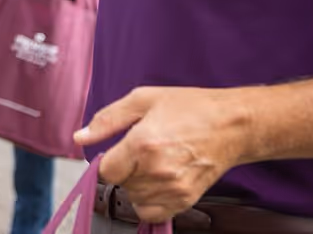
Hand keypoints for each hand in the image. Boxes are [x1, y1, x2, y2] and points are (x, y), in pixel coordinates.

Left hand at [73, 86, 254, 222]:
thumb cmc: (190, 107)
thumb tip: (80, 138)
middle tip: (142, 151)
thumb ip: (107, 120)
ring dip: (137, 185)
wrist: (233, 124)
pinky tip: (159, 181)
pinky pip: (152, 213)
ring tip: (154, 164)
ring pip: (134, 198)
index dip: (108, 160)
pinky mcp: (186, 199)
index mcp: (142, 143)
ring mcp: (173, 188)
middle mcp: (157, 170)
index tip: (118, 152)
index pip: (106, 170)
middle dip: (125, 169)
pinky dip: (150, 201)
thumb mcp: (143, 99)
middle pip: (121, 184)